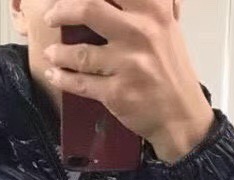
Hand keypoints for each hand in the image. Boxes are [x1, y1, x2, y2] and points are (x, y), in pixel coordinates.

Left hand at [42, 0, 215, 162]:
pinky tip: (54, 74)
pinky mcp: (116, 93)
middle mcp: (140, 33)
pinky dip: (62, 78)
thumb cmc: (171, 70)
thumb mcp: (167, 27)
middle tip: (52, 16)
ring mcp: (127, 64)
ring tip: (51, 53)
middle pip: (90, 9)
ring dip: (59, 52)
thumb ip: (149, 6)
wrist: (181, 115)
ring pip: (80, 52)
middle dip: (63, 10)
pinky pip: (80, 83)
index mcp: (154, 11)